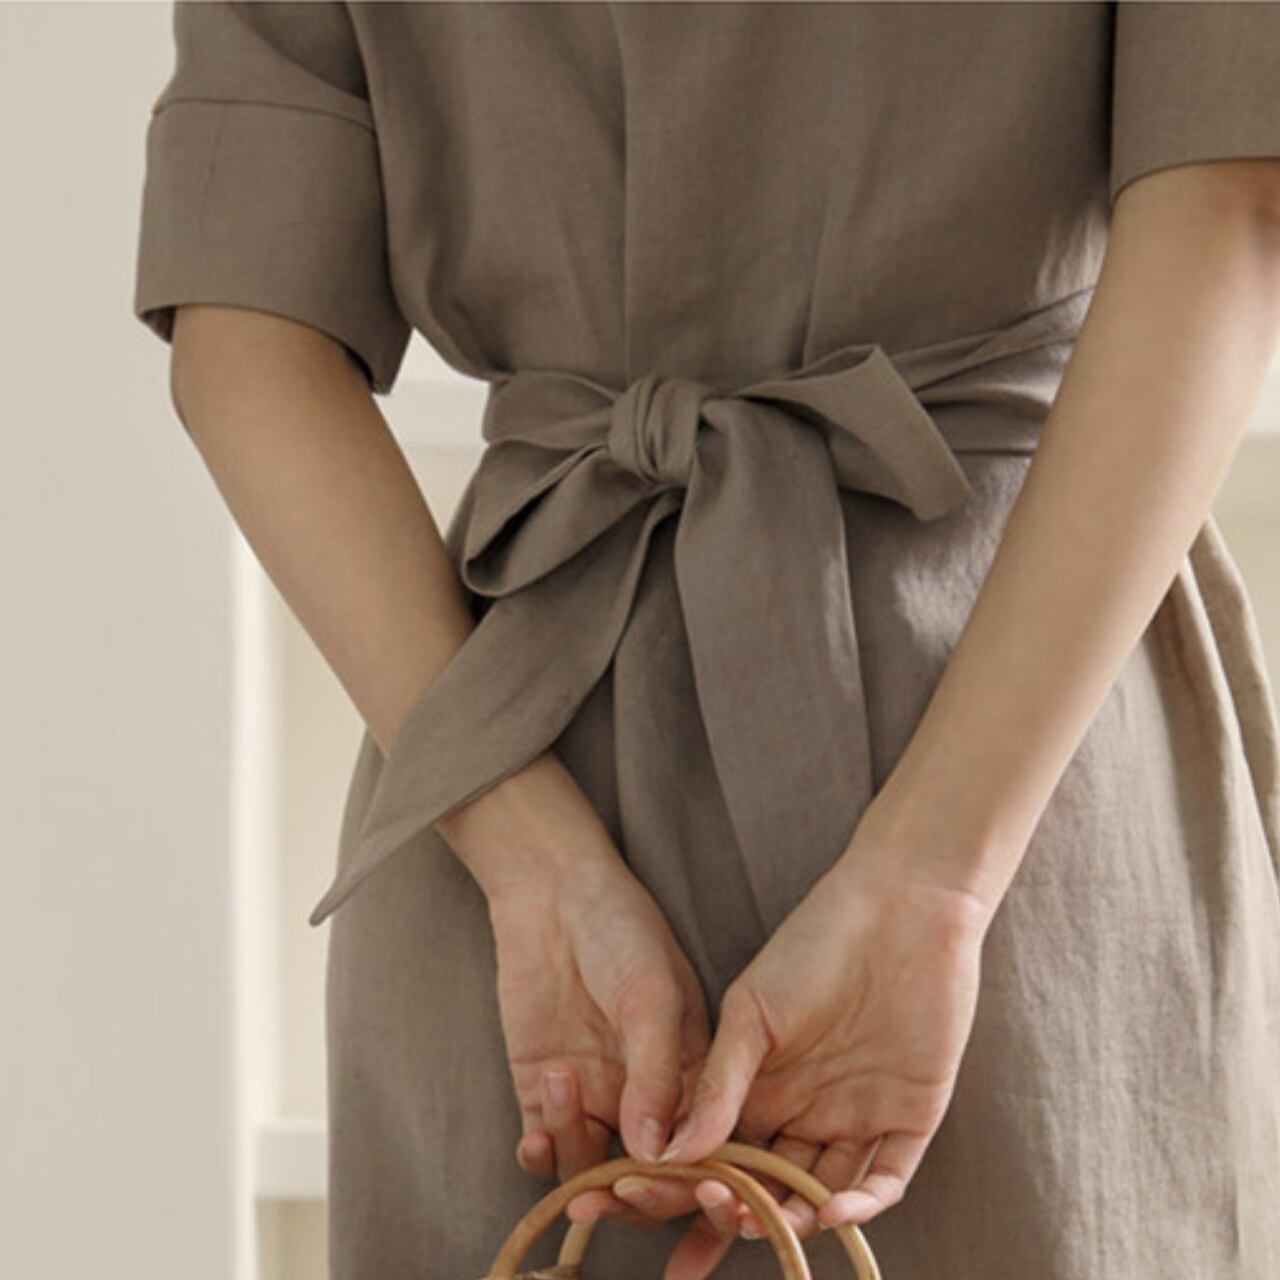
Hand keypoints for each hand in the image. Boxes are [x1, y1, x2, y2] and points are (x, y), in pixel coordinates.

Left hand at [487, 851, 739, 1235]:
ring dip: (576, 1147)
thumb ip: (656, 1072)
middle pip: (647, 1177)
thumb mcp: (651, 995)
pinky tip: (533, 1139)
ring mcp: (595, 1098)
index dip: (690, 1181)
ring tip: (562, 1079)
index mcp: (694, 1075)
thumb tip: (654, 1154)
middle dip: (629, 1192)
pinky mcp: (544, 1094)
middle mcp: (648, 1097)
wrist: (553, 894)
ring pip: (592, 1166)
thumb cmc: (621, 930)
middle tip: (608, 1186)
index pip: (702, 1149)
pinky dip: (539, 1158)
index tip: (666, 1183)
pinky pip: (545, 1151)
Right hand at [629, 840, 992, 1279]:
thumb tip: (668, 1153)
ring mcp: (858, 1115)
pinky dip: (861, 1203)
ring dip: (796, 1219)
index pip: (722, 1154)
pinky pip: (887, 1178)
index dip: (690, 1187)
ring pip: (821, 1192)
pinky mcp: (910, 1116)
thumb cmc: (815, 943)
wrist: (900, 908)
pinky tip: (832, 1210)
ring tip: (766, 1227)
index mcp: (762, 1083)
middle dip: (736, 1216)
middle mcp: (806, 1108)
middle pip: (768, 1186)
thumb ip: (716, 1084)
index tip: (650, 1206)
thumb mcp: (752, 1013)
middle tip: (713, 1223)